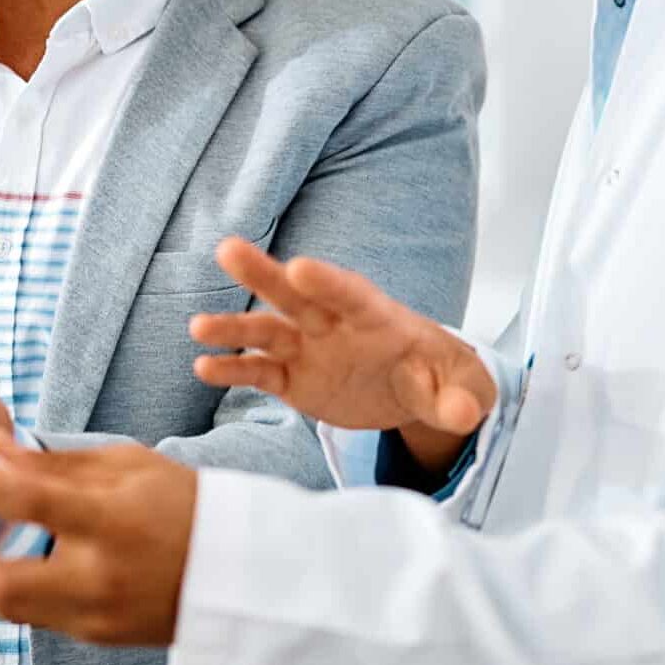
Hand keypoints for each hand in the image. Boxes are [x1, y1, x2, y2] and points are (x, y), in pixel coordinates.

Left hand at [0, 434, 194, 646]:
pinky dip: (2, 590)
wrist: (241, 571)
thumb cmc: (185, 503)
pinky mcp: (92, 636)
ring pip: (5, 606)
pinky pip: (31, 615)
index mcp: (115, 521)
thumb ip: (59, 463)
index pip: (28, 500)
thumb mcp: (132, 465)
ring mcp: (95, 614)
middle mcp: (100, 575)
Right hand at [193, 239, 495, 473]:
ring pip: (268, 331)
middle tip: (229, 248)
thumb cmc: (440, 376)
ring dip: (235, 327)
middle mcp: (336, 325)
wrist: (417, 391)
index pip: (353, 294)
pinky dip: (234, 369)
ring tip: (198, 325)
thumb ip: (458, 399)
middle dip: (265, 273)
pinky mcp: (293, 378)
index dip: (328, 281)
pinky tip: (204, 366)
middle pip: (298, 294)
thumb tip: (466, 416)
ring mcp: (311, 349)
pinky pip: (260, 372)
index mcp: (379, 317)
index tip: (301, 266)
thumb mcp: (459, 388)